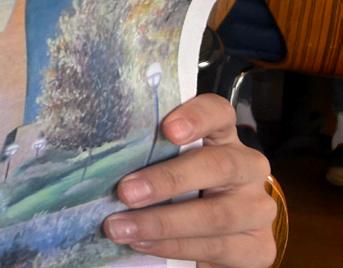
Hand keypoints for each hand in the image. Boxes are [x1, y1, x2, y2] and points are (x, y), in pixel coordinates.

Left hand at [103, 93, 275, 267]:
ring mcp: (257, 208)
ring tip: (120, 228)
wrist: (205, 237)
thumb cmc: (173, 188)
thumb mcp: (163, 164)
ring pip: (217, 215)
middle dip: (167, 180)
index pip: (218, 113)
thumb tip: (101, 160)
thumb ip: (149, 155)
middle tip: (125, 192)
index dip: (196, 117)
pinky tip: (144, 244)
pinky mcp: (259, 247)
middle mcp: (246, 166)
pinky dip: (175, 247)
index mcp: (222, 136)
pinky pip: (219, 248)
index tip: (167, 129)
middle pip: (218, 165)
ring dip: (163, 223)